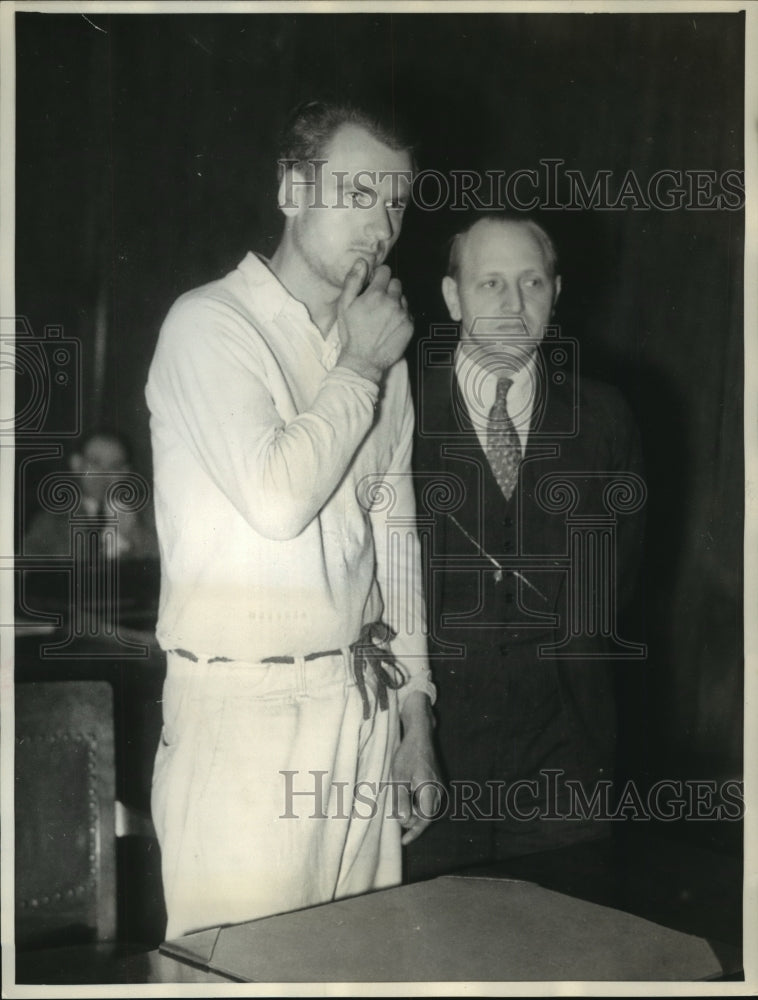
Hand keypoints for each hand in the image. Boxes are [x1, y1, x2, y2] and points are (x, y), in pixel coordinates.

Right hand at [337, 260, 413, 382]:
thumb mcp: (344, 306)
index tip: (374, 283)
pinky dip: (401, 316)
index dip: (378, 276)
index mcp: (376, 294)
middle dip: (388, 288)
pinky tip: (390, 325)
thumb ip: (353, 281)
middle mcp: (393, 302)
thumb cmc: (351, 333)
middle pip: (396, 283)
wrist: (364, 360)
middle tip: (378, 302)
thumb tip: (362, 261)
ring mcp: (404, 314)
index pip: (385, 271)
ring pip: (403, 298)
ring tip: (384, 316)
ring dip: (396, 302)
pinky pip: (408, 313)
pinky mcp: (410, 327)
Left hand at [391, 692, 442, 845]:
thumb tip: (403, 821)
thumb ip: (401, 799)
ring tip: (399, 810)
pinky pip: (429, 800)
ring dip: (415, 814)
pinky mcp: (436, 781)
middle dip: (413, 821)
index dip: (414, 830)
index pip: (425, 819)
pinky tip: (407, 801)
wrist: (420, 735)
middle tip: (396, 818)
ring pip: (428, 809)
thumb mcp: (399, 776)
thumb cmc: (408, 754)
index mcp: (430, 789)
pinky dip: (418, 805)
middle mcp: (439, 790)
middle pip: (428, 816)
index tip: (404, 841)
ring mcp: (439, 785)